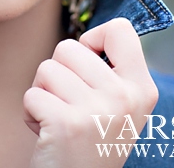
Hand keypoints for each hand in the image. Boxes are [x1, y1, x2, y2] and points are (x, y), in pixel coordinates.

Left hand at [23, 18, 157, 167]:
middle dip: (57, 74)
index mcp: (143, 88)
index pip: (121, 29)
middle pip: (68, 47)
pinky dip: (30, 114)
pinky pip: (31, 95)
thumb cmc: (90, 143)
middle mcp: (126, 97)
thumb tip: (90, 38)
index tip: (88, 64)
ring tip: (59, 120)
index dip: (93, 40)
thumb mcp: (119, 107)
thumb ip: (111, 73)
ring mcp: (97, 110)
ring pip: (46, 69)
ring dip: (43, 94)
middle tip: (69, 105)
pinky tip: (49, 134)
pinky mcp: (67, 124)